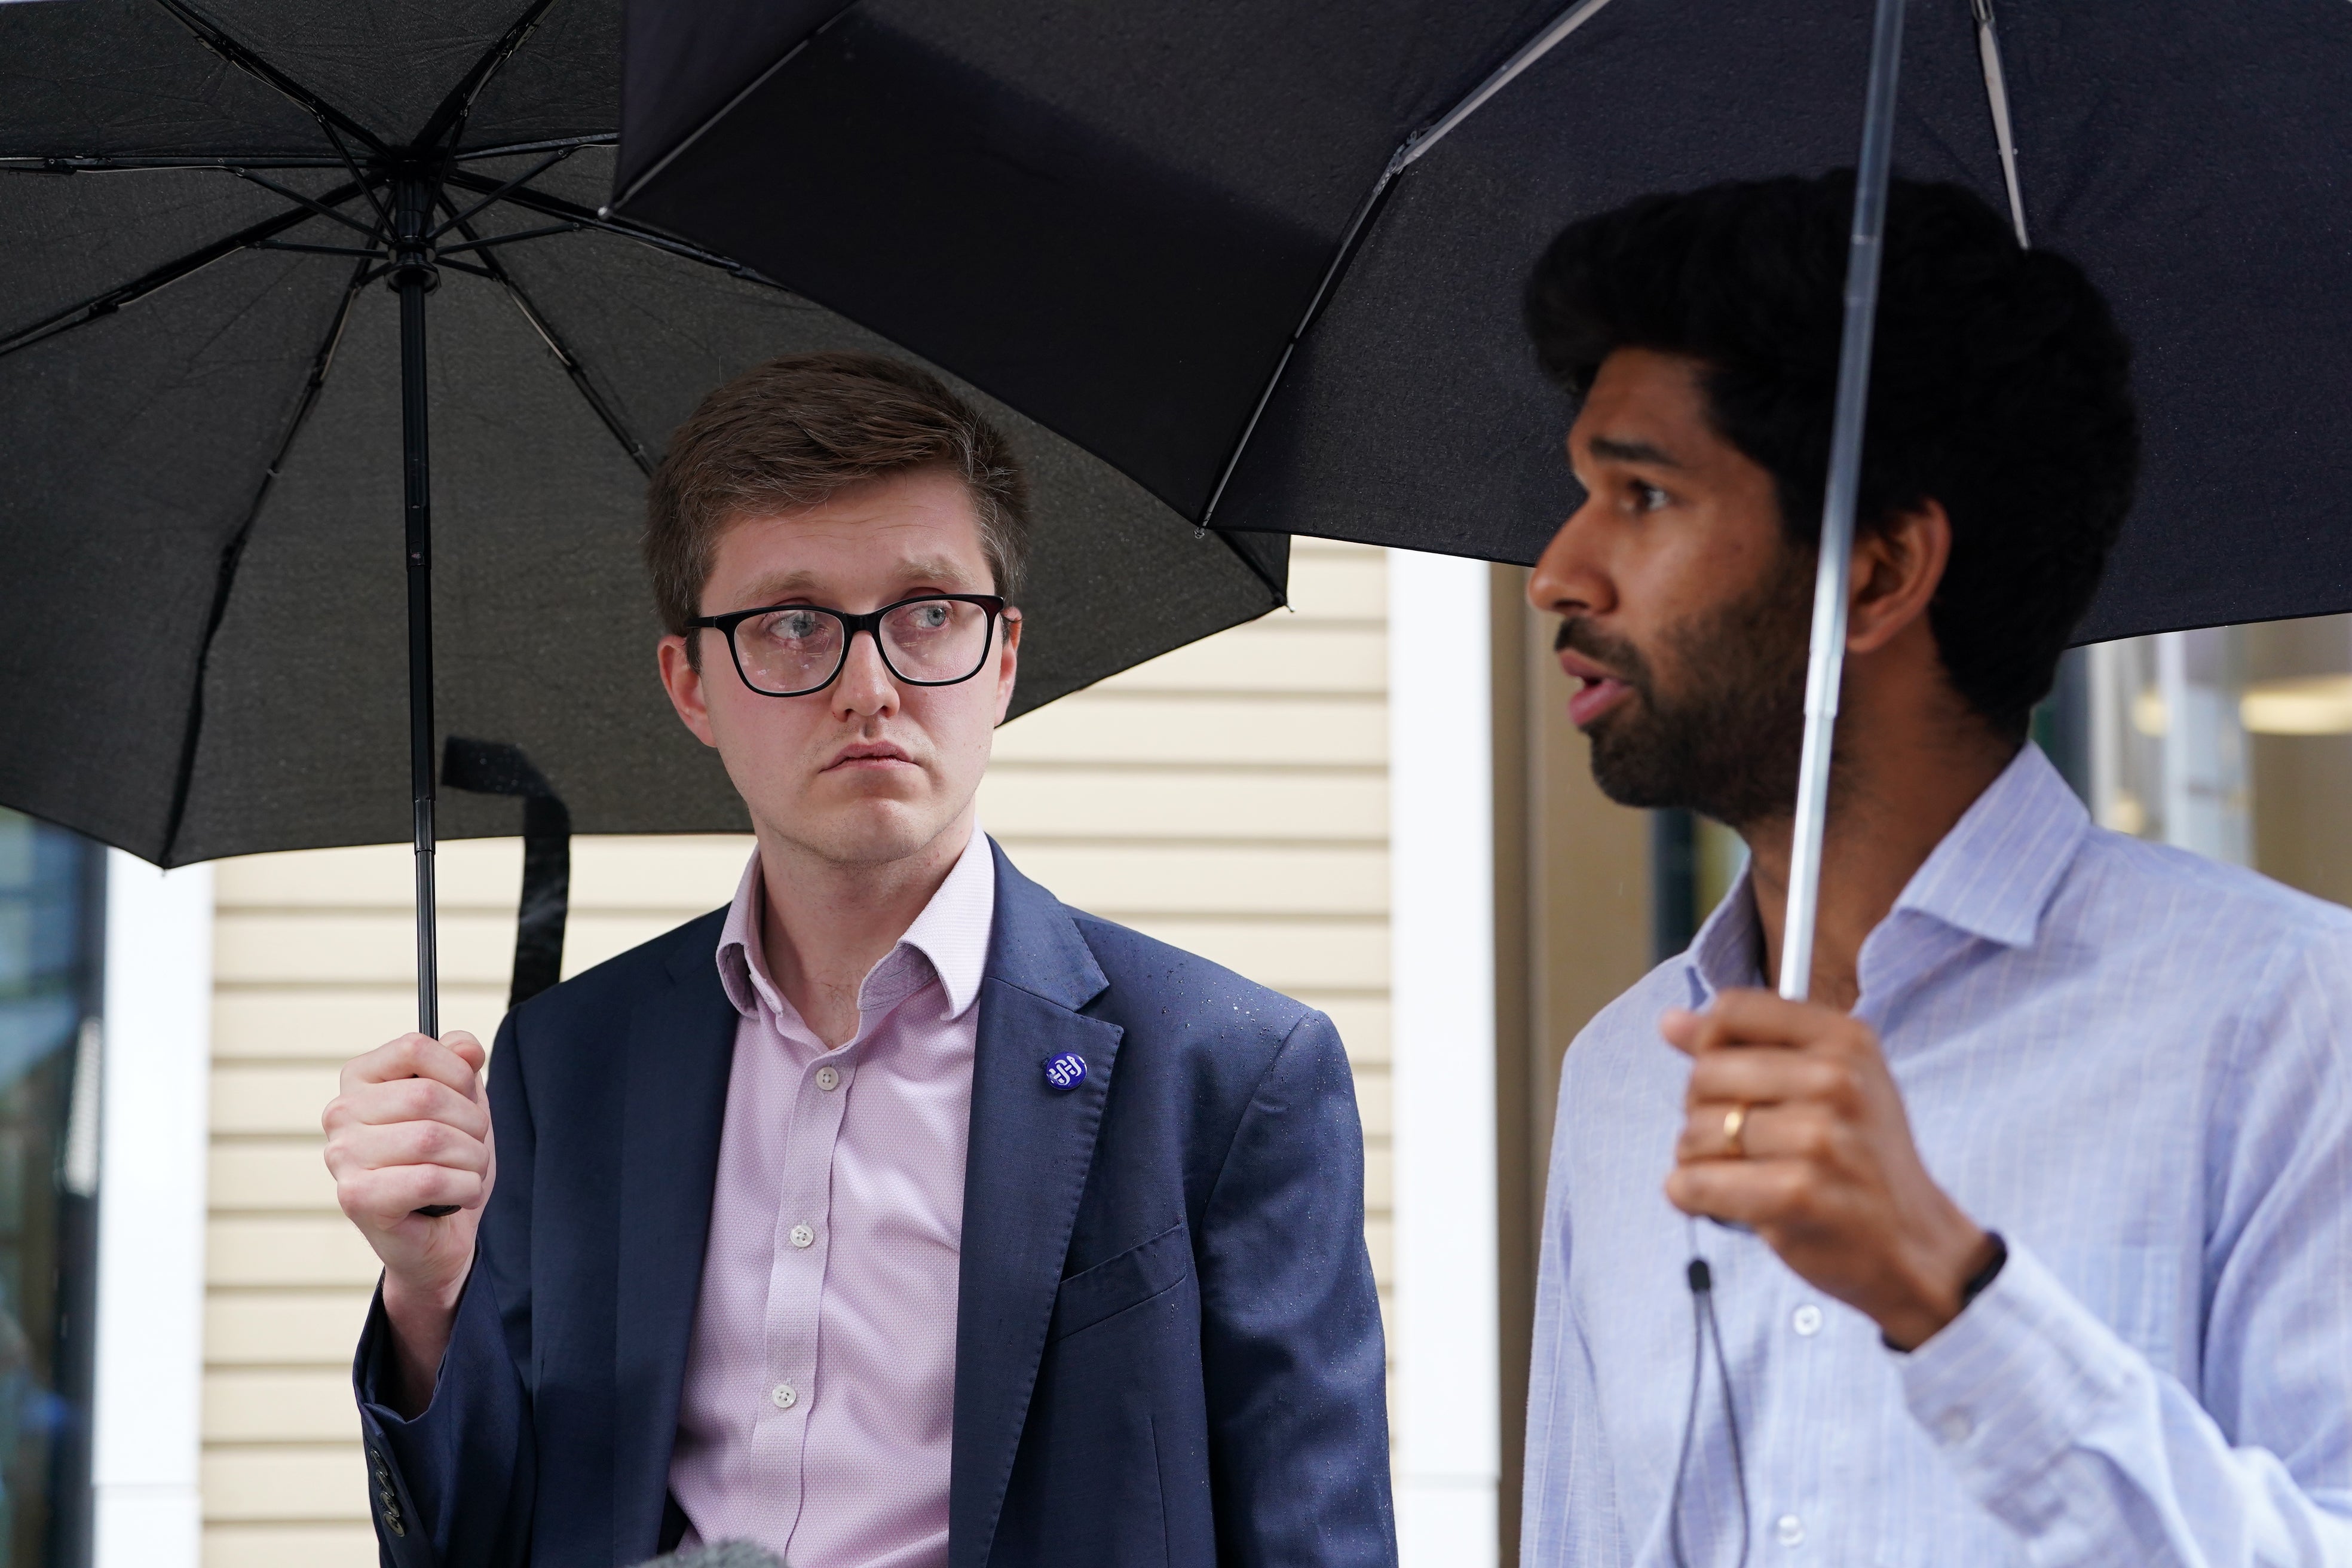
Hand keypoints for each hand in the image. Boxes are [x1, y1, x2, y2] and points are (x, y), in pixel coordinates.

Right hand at [323, 1031, 494, 1411]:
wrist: (441, 1237)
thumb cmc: (448, 1163)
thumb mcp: (465, 1104)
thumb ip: (462, 1066)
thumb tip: (465, 1045)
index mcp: (359, 1080)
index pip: (415, 1047)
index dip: (459, 1073)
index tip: (466, 1098)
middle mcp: (339, 1113)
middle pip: (429, 1096)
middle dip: (472, 1125)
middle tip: (472, 1148)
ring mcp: (341, 1157)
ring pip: (433, 1138)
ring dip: (471, 1159)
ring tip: (465, 1174)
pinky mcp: (355, 1198)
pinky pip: (430, 1179)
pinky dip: (463, 1188)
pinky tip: (457, 1197)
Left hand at [1662, 990, 1994, 1349]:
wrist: (1917, 1247)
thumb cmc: (1861, 1162)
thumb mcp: (1828, 1085)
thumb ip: (1746, 1047)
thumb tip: (1671, 1023)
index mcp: (1845, 1040)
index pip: (1732, 1011)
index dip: (1706, 1045)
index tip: (1723, 1079)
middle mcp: (1837, 1080)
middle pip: (1704, 1074)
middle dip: (1703, 1112)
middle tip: (1740, 1142)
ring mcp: (1819, 1137)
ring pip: (1694, 1131)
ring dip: (1699, 1161)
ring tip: (1741, 1175)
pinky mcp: (1798, 1194)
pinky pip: (1696, 1183)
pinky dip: (1693, 1196)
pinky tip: (1724, 1203)